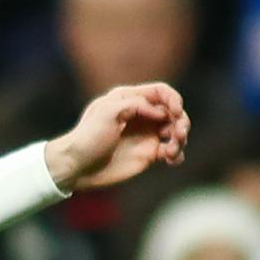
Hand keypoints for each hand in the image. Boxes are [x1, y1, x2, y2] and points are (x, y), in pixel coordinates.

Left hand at [44, 83, 190, 191]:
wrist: (77, 167)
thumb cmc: (88, 136)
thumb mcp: (107, 112)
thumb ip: (136, 104)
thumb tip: (161, 113)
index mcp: (129, 99)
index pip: (160, 92)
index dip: (173, 99)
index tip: (176, 112)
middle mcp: (141, 115)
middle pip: (173, 112)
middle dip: (181, 121)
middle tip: (179, 134)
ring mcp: (145, 135)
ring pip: (175, 131)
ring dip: (180, 139)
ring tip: (171, 151)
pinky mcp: (148, 154)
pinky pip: (171, 151)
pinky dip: (177, 154)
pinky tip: (172, 159)